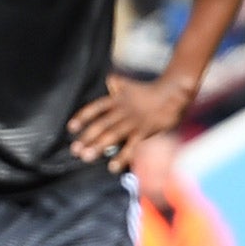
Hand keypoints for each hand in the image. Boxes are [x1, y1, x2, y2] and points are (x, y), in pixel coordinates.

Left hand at [68, 75, 195, 172]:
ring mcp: (134, 122)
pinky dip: (122, 157)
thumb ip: (117, 84)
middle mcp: (123, 111)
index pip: (96, 108)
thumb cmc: (147, 92)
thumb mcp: (129, 85)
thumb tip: (108, 79)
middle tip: (75, 150)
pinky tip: (112, 167)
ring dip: (99, 147)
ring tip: (86, 157)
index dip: (83, 117)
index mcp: (117, 100)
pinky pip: (132, 146)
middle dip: (87, 138)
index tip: (71, 128)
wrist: (173, 92)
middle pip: (101, 124)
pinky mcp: (145, 132)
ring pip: (113, 135)